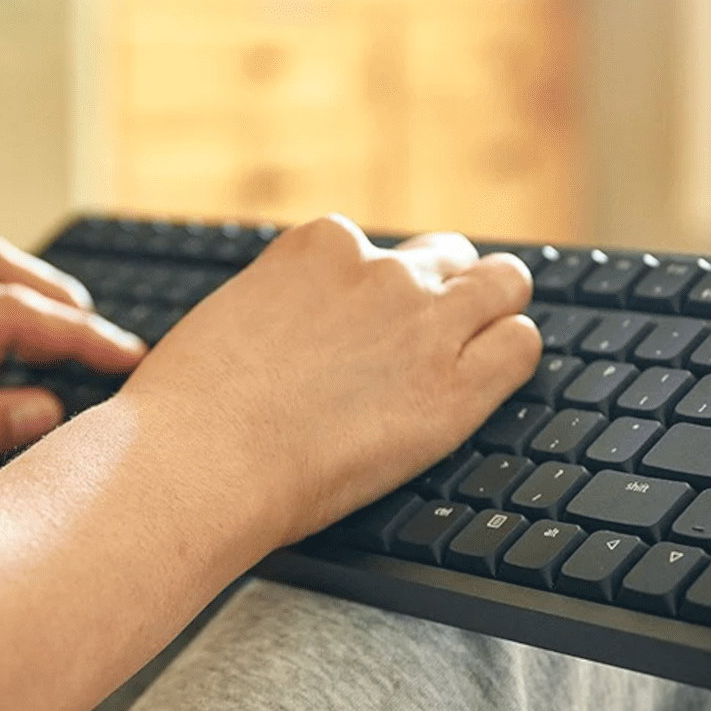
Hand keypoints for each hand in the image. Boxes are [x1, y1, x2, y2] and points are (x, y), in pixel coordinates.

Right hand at [0, 215, 541, 710]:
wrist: (195, 463)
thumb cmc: (189, 411)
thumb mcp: (228, 323)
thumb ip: (280, 310)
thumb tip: (285, 327)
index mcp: (319, 246)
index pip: (383, 249)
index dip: (392, 288)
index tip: (386, 320)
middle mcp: (379, 269)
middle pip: (452, 259)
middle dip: (449, 294)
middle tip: (439, 338)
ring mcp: (423, 323)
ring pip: (505, 286)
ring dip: (496, 311)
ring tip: (487, 343)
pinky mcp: (456, 385)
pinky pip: (522, 345)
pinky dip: (512, 358)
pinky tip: (492, 383)